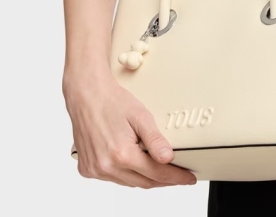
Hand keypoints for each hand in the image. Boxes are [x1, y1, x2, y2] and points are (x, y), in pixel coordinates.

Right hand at [63, 72, 197, 187]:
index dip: (176, 177)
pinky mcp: (87, 169)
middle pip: (144, 182)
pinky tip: (134, 164)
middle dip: (164, 180)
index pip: (157, 173)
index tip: (188, 179)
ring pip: (128, 182)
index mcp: (121, 154)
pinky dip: (126, 174)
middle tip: (179, 174)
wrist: (86, 94)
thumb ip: (155, 139)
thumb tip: (168, 158)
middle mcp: (106, 166)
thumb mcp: (140, 116)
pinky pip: (113, 178)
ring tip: (159, 169)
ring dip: (145, 178)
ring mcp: (95, 170)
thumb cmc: (112, 101)